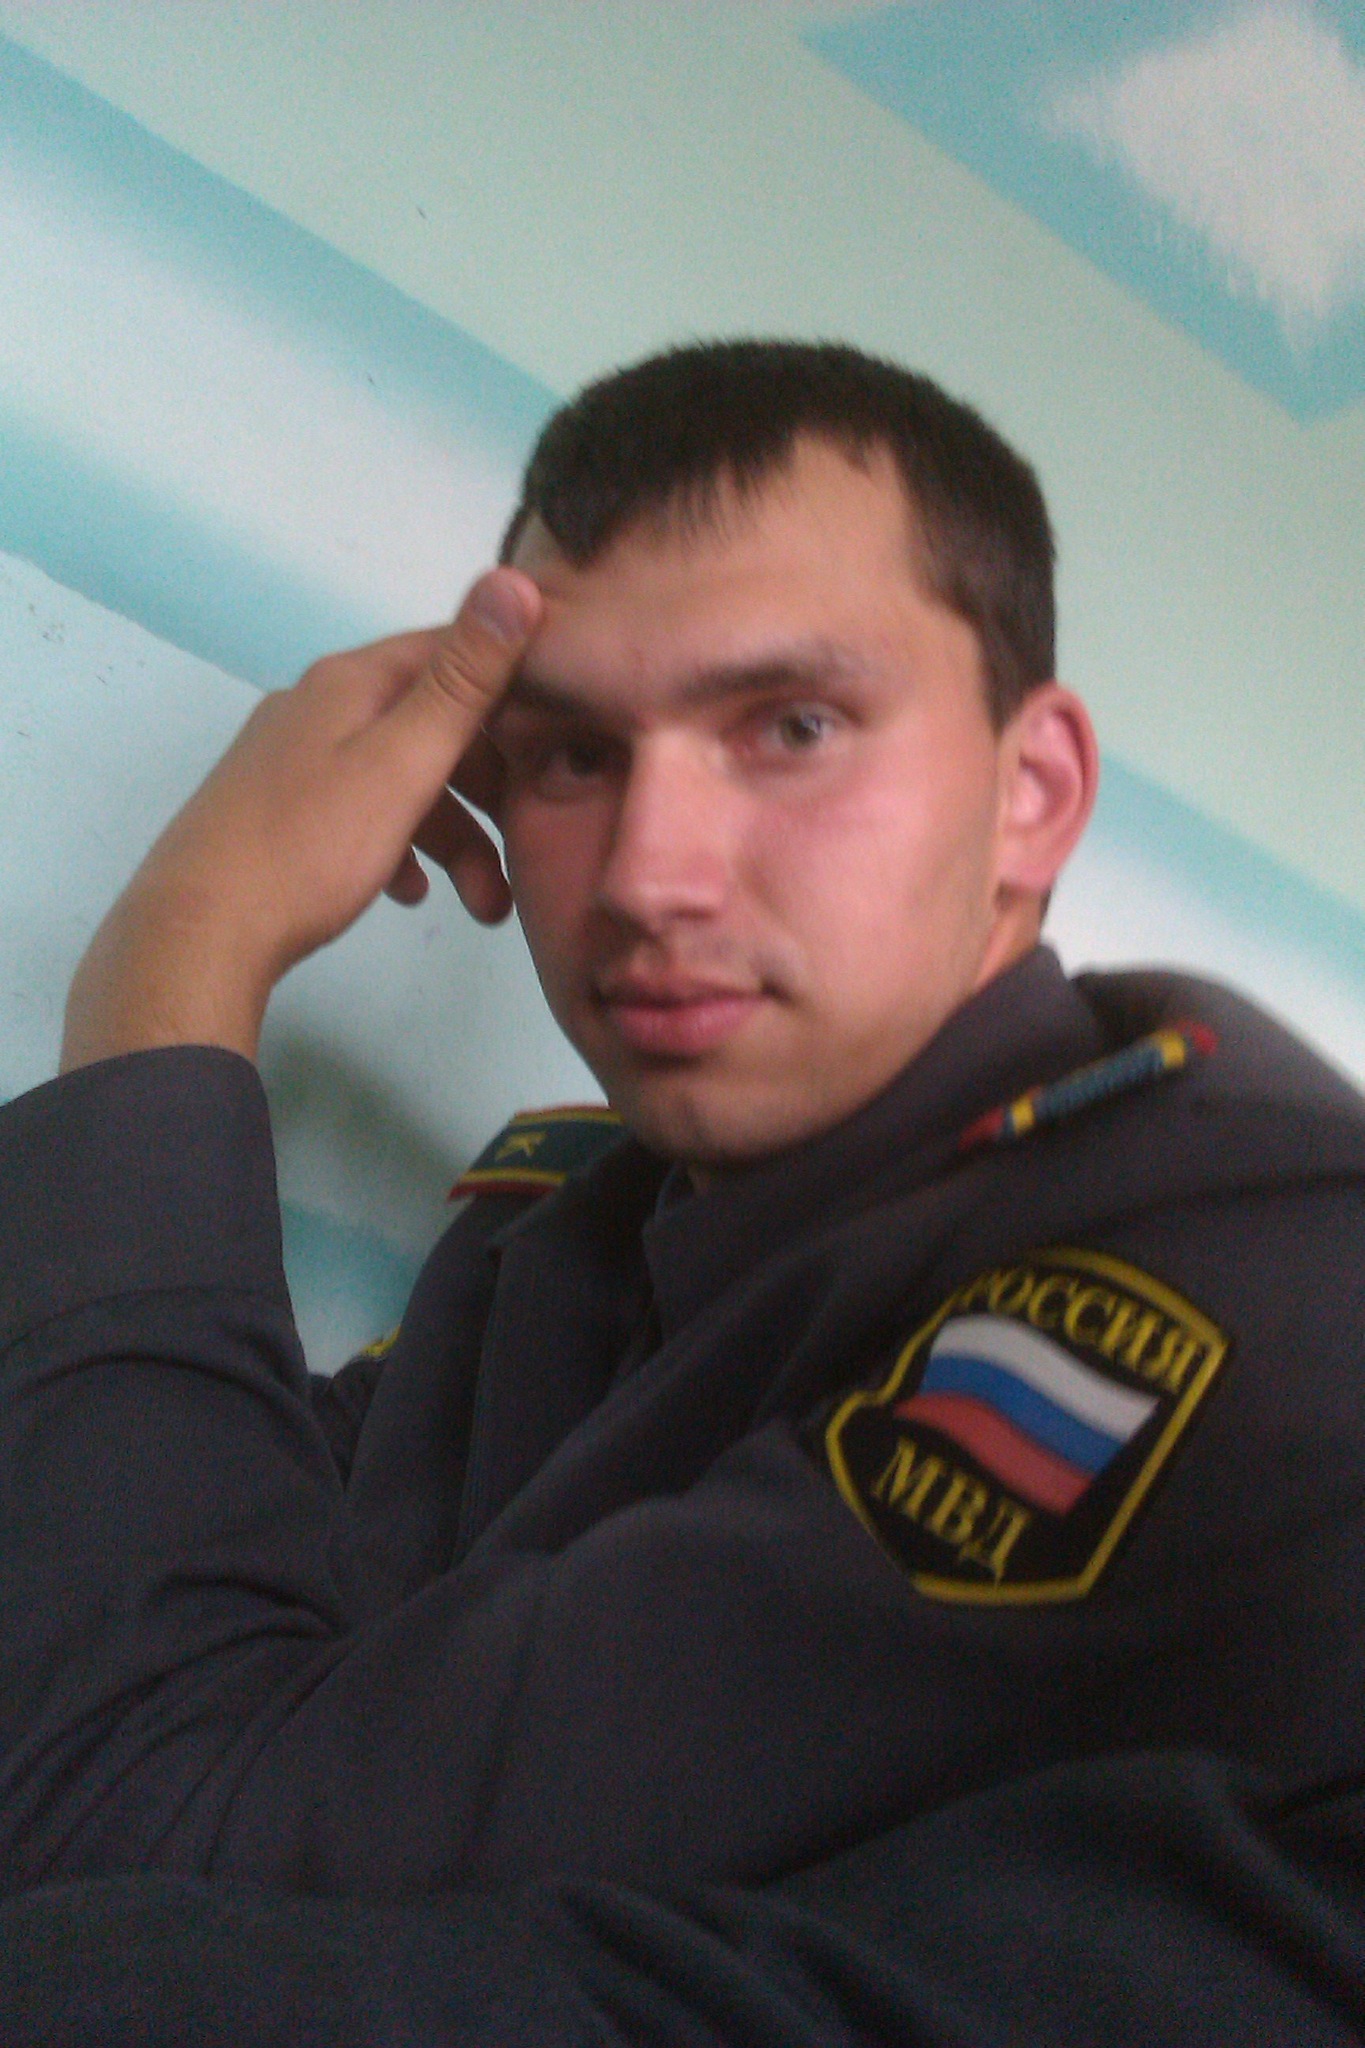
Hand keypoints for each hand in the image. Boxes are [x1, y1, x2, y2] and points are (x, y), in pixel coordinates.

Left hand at [60, 568, 541, 1070]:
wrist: (198, 932)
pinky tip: (411, 892)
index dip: (513, 682)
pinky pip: (359, 815)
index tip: (565, 729)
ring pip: (397, 781)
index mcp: (350, 682)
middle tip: (530, 845)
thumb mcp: (402, 763)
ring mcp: (292, 761)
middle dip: (488, 788)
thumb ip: (462, 680)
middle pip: (427, 726)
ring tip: (485, 905)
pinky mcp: (277, 814)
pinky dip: (398, 847)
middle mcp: (318, 706)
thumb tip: (513, 579)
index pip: (449, 652)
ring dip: (451, 836)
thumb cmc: (310, 846)